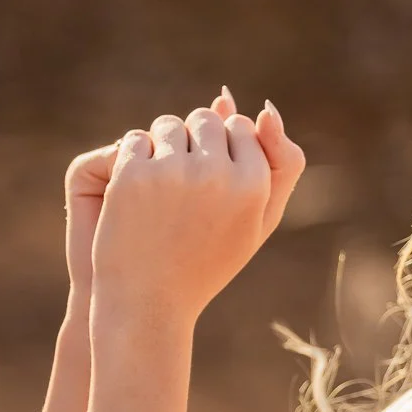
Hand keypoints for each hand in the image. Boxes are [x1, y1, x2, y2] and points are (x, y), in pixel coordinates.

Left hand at [90, 96, 304, 328]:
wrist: (151, 303)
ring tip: (161, 192)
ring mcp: (174, 172)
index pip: (243, 127)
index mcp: (255, 186)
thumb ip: (277, 167)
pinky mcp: (134, 174)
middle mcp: (219, 174)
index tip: (211, 184)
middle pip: (207, 119)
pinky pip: (137, 140)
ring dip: (162, 147)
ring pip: (169, 124)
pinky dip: (133, 160)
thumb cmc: (207, 263)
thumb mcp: (256, 222)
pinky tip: (136, 196)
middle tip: (184, 189)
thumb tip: (268, 108)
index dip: (225, 149)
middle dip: (194, 141)